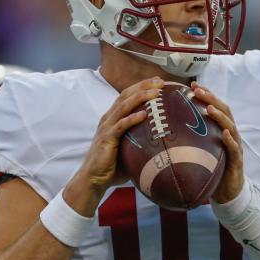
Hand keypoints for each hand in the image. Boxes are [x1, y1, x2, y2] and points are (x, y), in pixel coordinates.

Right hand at [63, 77, 161, 214]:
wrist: (93, 178)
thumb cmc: (113, 166)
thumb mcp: (129, 149)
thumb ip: (141, 141)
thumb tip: (165, 144)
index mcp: (113, 118)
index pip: (127, 96)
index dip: (142, 86)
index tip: (158, 82)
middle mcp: (109, 118)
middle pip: (126, 95)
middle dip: (143, 86)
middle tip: (160, 81)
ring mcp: (107, 127)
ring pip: (124, 106)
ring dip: (140, 97)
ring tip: (155, 93)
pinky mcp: (107, 139)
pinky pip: (121, 126)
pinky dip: (132, 119)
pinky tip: (144, 114)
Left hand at [192, 82, 243, 203]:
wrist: (227, 192)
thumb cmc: (211, 170)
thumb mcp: (199, 152)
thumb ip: (188, 140)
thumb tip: (163, 132)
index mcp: (221, 130)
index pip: (215, 107)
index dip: (206, 94)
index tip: (192, 84)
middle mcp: (230, 134)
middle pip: (224, 111)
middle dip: (211, 98)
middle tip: (198, 90)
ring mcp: (235, 146)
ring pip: (230, 126)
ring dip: (220, 116)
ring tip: (209, 108)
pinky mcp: (237, 160)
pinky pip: (234, 148)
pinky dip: (230, 139)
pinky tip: (224, 133)